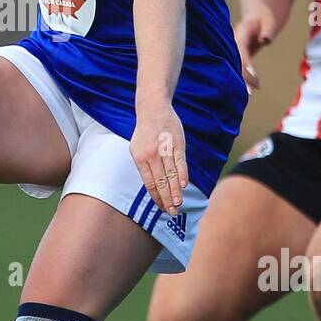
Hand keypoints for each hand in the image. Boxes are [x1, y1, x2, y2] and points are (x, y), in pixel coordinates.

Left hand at [130, 99, 189, 216]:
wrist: (153, 108)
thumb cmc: (145, 132)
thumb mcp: (136, 148)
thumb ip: (144, 167)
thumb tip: (153, 187)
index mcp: (139, 158)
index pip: (149, 183)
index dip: (156, 198)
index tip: (162, 208)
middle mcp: (151, 155)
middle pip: (160, 182)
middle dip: (167, 199)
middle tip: (172, 212)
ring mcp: (164, 149)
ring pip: (171, 174)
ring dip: (175, 190)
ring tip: (179, 203)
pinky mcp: (177, 143)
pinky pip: (180, 162)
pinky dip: (182, 174)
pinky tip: (184, 185)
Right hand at [234, 11, 275, 92]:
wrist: (260, 9)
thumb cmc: (266, 15)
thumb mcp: (270, 20)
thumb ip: (268, 30)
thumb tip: (265, 40)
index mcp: (241, 33)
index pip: (241, 50)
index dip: (245, 63)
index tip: (251, 75)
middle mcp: (235, 41)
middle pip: (236, 60)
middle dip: (242, 75)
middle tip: (249, 91)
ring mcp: (236, 47)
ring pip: (237, 64)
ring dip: (243, 78)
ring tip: (252, 92)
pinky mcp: (240, 52)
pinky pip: (240, 65)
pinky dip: (245, 76)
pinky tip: (252, 87)